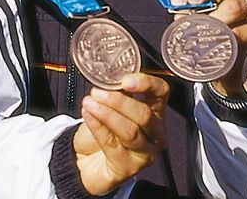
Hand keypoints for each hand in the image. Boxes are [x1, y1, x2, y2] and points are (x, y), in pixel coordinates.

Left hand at [73, 73, 169, 194]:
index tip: (126, 80)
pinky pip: (113, 144)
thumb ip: (114, 94)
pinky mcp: (128, 168)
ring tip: (89, 103)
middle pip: (145, 115)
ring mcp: (144, 154)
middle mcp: (155, 135)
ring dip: (106, 114)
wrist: (86, 161)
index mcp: (155, 113)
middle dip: (119, 101)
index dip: (146, 84)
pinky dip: (97, 127)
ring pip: (130, 131)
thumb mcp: (110, 108)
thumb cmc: (102, 133)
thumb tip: (109, 79)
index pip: (161, 93)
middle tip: (97, 92)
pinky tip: (87, 115)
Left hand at [170, 0, 246, 93]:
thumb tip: (182, 15)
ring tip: (204, 34)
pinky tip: (218, 48)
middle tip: (193, 3)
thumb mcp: (197, 20)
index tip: (178, 1)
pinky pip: (245, 32)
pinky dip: (227, 41)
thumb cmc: (213, 36)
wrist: (236, 66)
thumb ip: (189, 13)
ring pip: (237, 4)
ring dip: (215, 20)